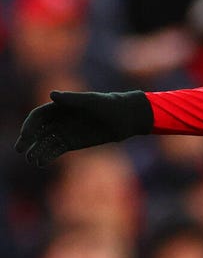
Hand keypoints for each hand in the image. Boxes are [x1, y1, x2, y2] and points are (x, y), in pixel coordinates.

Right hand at [14, 91, 152, 166]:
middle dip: (28, 139)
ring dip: (36, 150)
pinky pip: (55, 150)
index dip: (30, 125)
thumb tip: (52, 94)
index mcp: (60, 106)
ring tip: (31, 160)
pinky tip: (40, 163)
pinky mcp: (71, 143)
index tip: (26, 135)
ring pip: (45, 142)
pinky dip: (47, 156)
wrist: (126, 118)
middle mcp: (59, 119)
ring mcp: (64, 131)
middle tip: (20, 149)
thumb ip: (72, 99)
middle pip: (38, 130)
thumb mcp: (92, 101)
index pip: (39, 116)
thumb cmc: (110, 105)